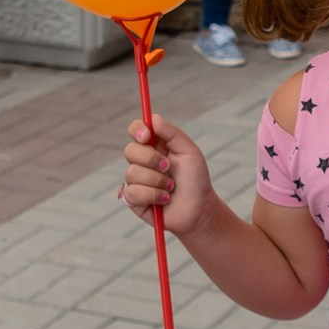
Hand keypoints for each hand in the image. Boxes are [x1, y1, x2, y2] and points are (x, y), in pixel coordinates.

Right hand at [121, 112, 214, 235]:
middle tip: (169, 168)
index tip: (147, 136)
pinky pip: (133, 192)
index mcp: (155, 146)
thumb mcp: (190, 153)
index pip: (136, 130)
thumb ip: (173, 133)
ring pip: (132, 173)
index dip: (138, 130)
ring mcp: (136, 180)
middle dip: (152, 160)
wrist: (199, 210)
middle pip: (130, 150)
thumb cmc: (196, 181)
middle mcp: (143, 161)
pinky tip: (164, 200)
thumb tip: (153, 118)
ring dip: (157, 182)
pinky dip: (153, 196)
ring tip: (171, 188)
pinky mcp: (133, 199)